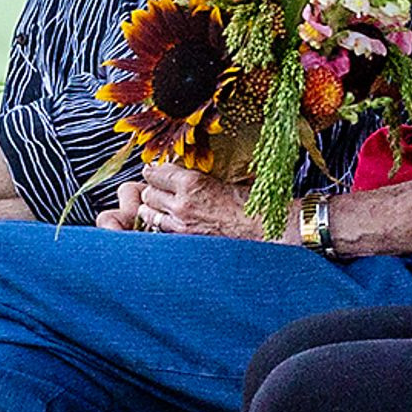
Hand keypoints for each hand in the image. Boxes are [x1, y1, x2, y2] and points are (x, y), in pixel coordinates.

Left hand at [122, 161, 272, 240]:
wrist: (264, 229)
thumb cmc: (252, 203)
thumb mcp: (224, 178)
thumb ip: (198, 176)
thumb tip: (183, 170)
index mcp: (191, 184)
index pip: (154, 173)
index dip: (154, 172)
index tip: (155, 172)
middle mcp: (181, 205)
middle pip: (147, 193)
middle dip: (152, 189)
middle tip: (160, 189)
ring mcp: (181, 226)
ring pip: (148, 214)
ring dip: (152, 208)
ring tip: (162, 206)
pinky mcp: (185, 241)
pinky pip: (160, 231)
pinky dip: (161, 225)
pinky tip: (171, 222)